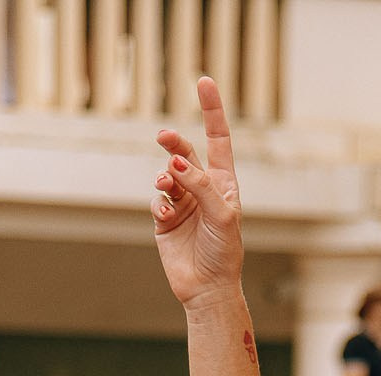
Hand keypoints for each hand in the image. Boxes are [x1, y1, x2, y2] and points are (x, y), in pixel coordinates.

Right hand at [152, 78, 245, 306]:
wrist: (208, 288)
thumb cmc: (224, 252)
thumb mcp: (220, 215)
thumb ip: (200, 185)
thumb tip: (176, 161)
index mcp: (224, 184)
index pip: (218, 139)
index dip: (211, 111)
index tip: (203, 81)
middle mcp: (203, 190)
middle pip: (184, 152)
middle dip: (173, 142)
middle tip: (163, 138)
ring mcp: (182, 203)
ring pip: (166, 175)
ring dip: (165, 176)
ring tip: (167, 185)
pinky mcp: (164, 220)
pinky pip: (156, 200)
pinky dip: (158, 203)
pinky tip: (165, 215)